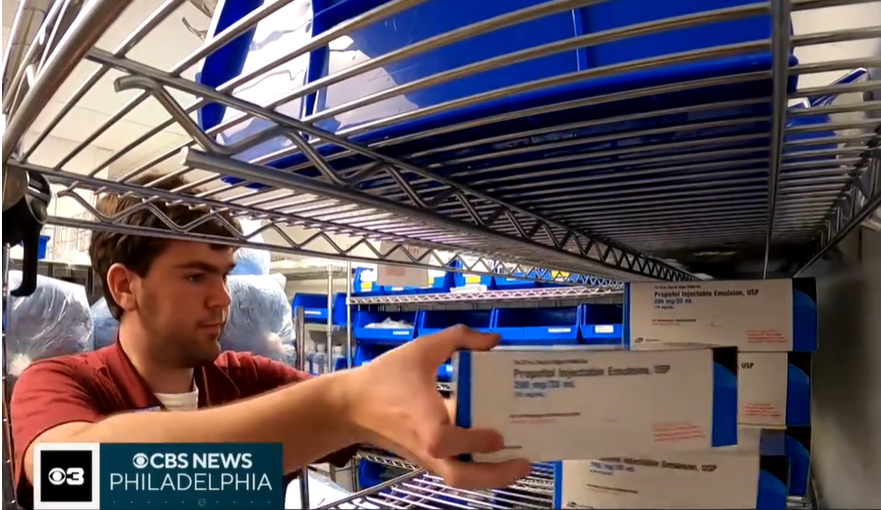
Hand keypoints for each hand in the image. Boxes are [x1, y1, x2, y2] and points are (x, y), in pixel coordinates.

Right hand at [344, 325, 531, 488]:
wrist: (350, 404)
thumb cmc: (385, 378)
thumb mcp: (422, 350)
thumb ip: (458, 339)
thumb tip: (492, 341)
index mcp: (429, 427)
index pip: (460, 442)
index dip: (483, 440)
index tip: (502, 434)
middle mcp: (431, 450)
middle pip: (466, 477)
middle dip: (499, 476)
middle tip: (527, 463)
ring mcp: (428, 458)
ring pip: (462, 479)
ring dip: (491, 477)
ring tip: (517, 464)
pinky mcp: (425, 458)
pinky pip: (454, 470)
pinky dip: (476, 467)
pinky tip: (493, 452)